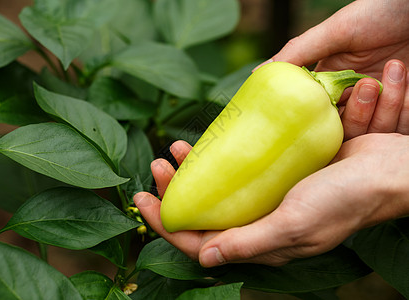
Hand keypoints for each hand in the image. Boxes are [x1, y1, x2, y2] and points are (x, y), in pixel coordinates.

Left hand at [135, 134, 408, 266]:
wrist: (386, 171)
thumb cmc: (345, 199)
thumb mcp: (295, 224)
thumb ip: (250, 242)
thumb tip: (203, 257)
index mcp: (260, 243)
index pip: (199, 242)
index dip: (166, 223)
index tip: (141, 199)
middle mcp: (258, 225)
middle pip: (203, 214)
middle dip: (174, 192)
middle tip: (157, 164)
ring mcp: (266, 200)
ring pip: (216, 190)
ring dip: (192, 172)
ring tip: (174, 148)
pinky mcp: (275, 177)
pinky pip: (236, 171)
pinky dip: (217, 159)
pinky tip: (208, 143)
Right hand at [253, 0, 408, 136]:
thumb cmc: (381, 9)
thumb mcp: (336, 30)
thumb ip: (298, 53)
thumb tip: (257, 73)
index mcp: (331, 79)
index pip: (314, 111)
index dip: (313, 118)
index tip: (320, 112)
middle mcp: (353, 94)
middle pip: (343, 127)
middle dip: (356, 112)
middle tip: (366, 85)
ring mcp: (380, 102)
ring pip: (372, 129)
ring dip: (384, 104)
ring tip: (394, 67)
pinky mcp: (404, 107)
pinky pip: (399, 125)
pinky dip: (403, 106)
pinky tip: (404, 73)